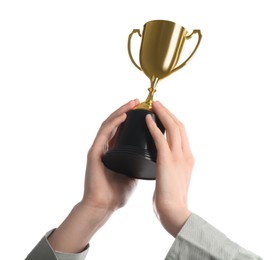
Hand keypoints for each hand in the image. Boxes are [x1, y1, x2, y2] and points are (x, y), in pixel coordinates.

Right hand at [48, 99, 138, 252]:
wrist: (103, 207)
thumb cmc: (116, 193)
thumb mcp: (132, 174)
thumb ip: (137, 164)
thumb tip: (152, 156)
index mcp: (115, 152)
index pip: (123, 130)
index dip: (133, 119)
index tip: (146, 111)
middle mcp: (106, 147)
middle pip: (116, 123)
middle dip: (127, 110)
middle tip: (139, 102)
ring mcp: (99, 148)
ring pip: (110, 124)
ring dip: (122, 111)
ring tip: (133, 103)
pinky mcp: (94, 153)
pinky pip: (104, 133)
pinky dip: (114, 123)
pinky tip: (124, 115)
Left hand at [146, 101, 193, 236]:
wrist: (175, 212)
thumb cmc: (173, 200)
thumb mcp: (177, 179)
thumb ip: (173, 168)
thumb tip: (164, 164)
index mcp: (188, 158)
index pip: (182, 134)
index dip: (173, 121)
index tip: (164, 114)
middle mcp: (186, 154)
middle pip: (179, 126)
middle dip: (169, 112)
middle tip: (158, 104)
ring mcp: (178, 156)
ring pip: (172, 127)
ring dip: (163, 113)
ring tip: (154, 105)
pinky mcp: (167, 160)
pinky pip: (160, 138)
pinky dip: (154, 127)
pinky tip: (147, 119)